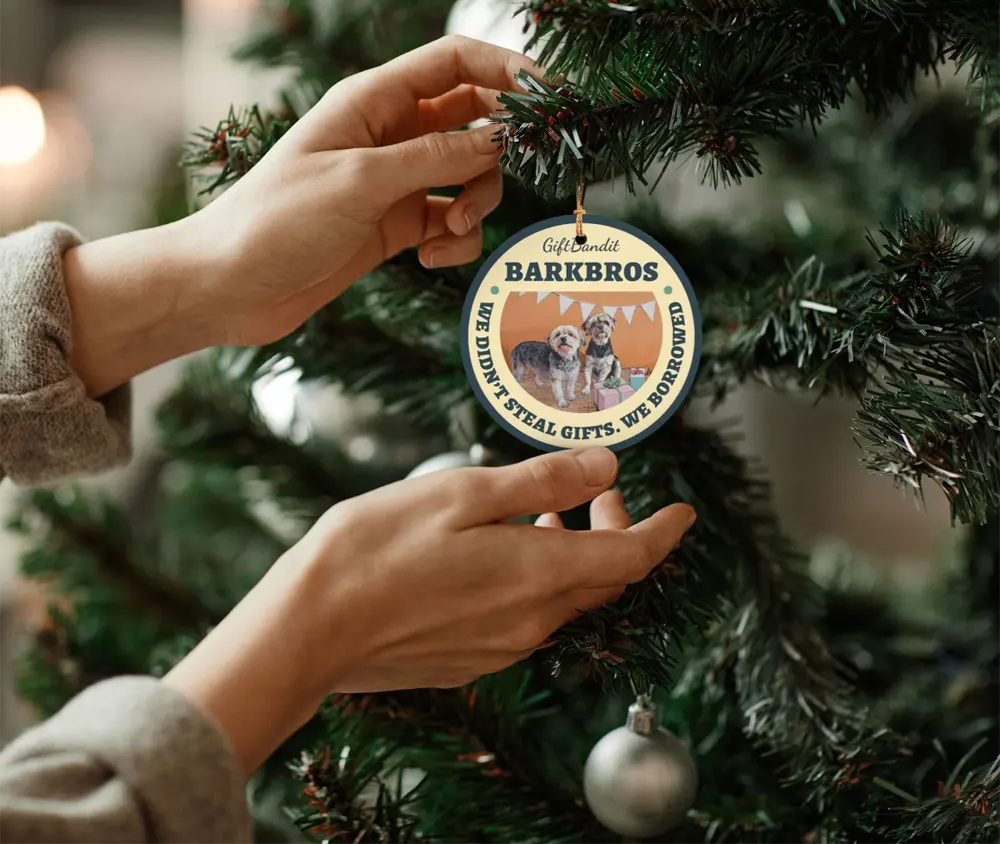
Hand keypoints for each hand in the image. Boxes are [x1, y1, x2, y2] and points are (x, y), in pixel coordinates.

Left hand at [62, 36, 534, 396]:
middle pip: (475, 119)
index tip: (554, 96)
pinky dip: (454, 240)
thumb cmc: (277, 220)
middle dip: (497, 152)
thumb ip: (438, 157)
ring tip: (448, 232)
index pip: (457, 61)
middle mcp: (390, 133)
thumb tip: (503, 138)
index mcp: (374, 100)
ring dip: (476, 203)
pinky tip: (429, 259)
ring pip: (471, 175)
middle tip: (503, 179)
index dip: (509, 68)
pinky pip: (451, 220)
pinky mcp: (396, 224)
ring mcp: (396, 180)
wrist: (229, 286)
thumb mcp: (362, 181)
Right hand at [164, 447, 694, 774]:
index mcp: (538, 576)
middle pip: (602, 577)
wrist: (308, 630)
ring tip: (549, 509)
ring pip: (565, 596)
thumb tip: (606, 464)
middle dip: (614, 528)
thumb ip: (542, 482)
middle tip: (600, 486)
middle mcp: (531, 621)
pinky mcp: (472, 658)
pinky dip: (539, 577)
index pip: (631, 557)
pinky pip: (529, 616)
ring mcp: (501, 646)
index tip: (685, 511)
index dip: (664, 531)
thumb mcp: (463, 495)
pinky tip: (505, 548)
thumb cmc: (377, 549)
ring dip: (573, 551)